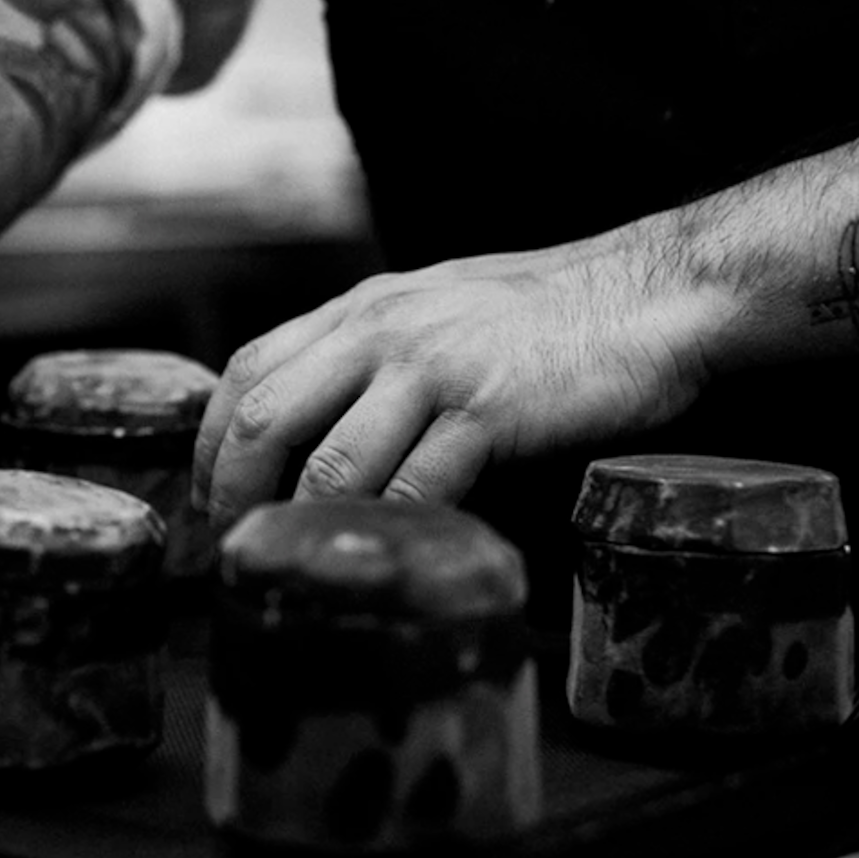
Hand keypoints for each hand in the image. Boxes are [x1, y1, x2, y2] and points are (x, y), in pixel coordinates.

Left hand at [192, 233, 721, 527]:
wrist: (654, 295)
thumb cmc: (550, 313)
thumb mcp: (437, 307)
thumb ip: (374, 351)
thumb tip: (317, 416)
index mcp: (362, 308)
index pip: (250, 367)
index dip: (211, 439)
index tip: (204, 493)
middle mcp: (381, 331)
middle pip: (266, 419)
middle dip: (234, 493)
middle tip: (233, 543)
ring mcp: (432, 369)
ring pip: (331, 463)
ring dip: (306, 525)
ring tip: (301, 562)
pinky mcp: (487, 410)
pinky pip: (416, 486)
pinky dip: (392, 530)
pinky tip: (386, 555)